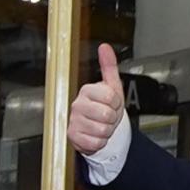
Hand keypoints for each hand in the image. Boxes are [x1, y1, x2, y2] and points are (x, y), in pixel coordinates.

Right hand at [67, 40, 127, 158]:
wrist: (96, 128)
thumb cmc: (104, 107)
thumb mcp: (111, 86)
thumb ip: (109, 66)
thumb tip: (105, 47)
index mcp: (87, 90)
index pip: (111, 97)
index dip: (116, 103)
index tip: (111, 103)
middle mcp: (77, 104)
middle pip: (107, 115)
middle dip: (112, 119)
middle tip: (106, 117)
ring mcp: (73, 120)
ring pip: (102, 130)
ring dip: (106, 131)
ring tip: (100, 125)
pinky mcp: (72, 136)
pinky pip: (96, 142)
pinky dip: (100, 142)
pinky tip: (94, 134)